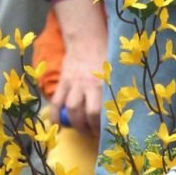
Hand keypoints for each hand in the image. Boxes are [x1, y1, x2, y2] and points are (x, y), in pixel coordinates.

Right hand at [50, 0, 107, 134]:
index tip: (106, 133)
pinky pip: (56, 101)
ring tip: (80, 130)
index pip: (101, 111)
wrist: (85, 40)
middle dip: (89, 128)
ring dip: (75, 124)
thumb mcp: (112, 74)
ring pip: (71, 109)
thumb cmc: (103, 58)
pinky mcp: (63, 81)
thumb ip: (113, 90)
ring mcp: (73, 83)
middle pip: (86, 113)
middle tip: (93, 134)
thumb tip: (120, 111)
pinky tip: (56, 126)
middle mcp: (87, 85)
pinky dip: (55, 115)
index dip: (102, 125)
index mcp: (102, 84)